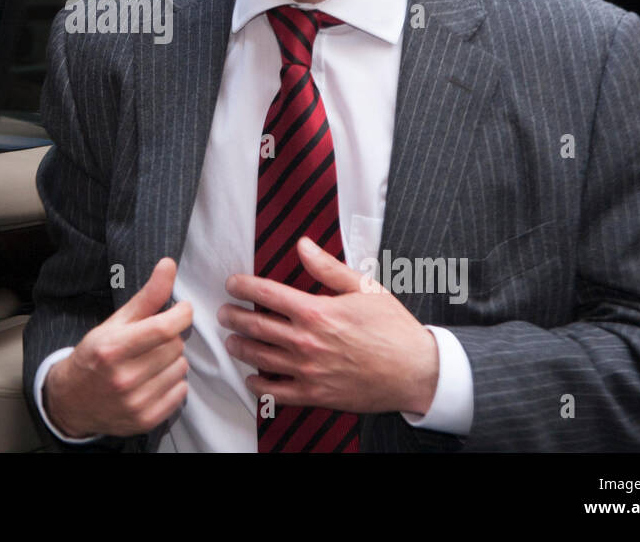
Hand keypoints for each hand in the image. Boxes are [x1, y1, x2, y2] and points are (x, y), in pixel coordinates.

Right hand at [44, 257, 191, 437]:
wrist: (72, 401)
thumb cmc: (95, 356)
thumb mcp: (115, 322)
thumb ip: (147, 296)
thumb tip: (169, 265)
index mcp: (112, 349)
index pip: (163, 329)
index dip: (182, 314)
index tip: (182, 309)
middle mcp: (123, 378)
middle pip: (175, 347)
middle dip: (170, 337)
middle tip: (153, 340)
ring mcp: (135, 403)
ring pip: (181, 368)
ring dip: (173, 360)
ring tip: (151, 361)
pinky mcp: (145, 420)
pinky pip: (181, 392)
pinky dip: (173, 382)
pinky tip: (154, 379)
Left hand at [218, 237, 438, 414]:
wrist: (416, 372)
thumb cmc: (393, 329)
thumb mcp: (364, 288)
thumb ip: (327, 267)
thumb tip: (303, 245)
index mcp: (316, 312)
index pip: (266, 294)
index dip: (242, 286)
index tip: (232, 284)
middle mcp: (307, 342)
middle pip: (255, 326)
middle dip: (233, 317)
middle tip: (223, 312)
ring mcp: (308, 370)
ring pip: (260, 358)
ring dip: (240, 347)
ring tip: (232, 340)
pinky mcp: (314, 394)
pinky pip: (276, 393)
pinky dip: (258, 385)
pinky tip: (252, 378)